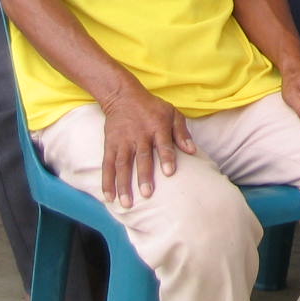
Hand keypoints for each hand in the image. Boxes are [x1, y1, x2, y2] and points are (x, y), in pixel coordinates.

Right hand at [99, 83, 195, 207]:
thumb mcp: (172, 113)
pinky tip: (108, 197)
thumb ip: (182, 132)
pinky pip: (107, 166)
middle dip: (144, 176)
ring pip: (122, 165)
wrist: (124, 96)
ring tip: (127, 203)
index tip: (169, 173)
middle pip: (142, 157)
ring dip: (123, 185)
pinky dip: (107, 182)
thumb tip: (192, 151)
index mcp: (158, 126)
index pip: (163, 144)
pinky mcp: (110, 145)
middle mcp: (140, 135)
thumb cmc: (153, 108)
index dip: (166, 158)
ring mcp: (123, 141)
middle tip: (147, 194)